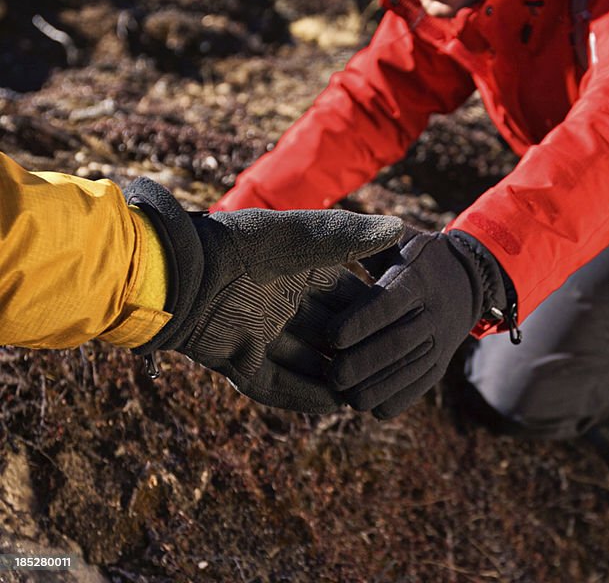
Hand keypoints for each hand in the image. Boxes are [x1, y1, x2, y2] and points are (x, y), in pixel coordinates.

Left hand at [123, 178, 403, 412]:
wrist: (176, 271)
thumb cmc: (238, 242)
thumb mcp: (300, 236)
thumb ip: (348, 237)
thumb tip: (398, 228)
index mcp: (299, 271)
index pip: (348, 293)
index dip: (375, 309)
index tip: (406, 322)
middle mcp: (283, 303)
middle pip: (331, 332)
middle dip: (359, 348)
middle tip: (393, 365)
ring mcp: (261, 334)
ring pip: (307, 363)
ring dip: (335, 377)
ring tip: (369, 391)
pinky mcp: (238, 361)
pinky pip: (277, 385)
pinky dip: (303, 396)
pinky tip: (332, 404)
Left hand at [326, 230, 510, 418]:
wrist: (467, 281)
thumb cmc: (416, 257)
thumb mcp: (399, 239)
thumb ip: (366, 239)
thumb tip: (328, 233)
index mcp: (418, 278)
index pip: (389, 303)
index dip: (361, 321)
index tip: (331, 335)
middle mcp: (433, 312)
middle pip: (397, 343)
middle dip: (362, 363)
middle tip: (333, 374)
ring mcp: (440, 342)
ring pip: (406, 372)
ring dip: (374, 387)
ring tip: (343, 393)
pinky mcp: (439, 366)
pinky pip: (415, 389)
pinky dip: (391, 400)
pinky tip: (366, 402)